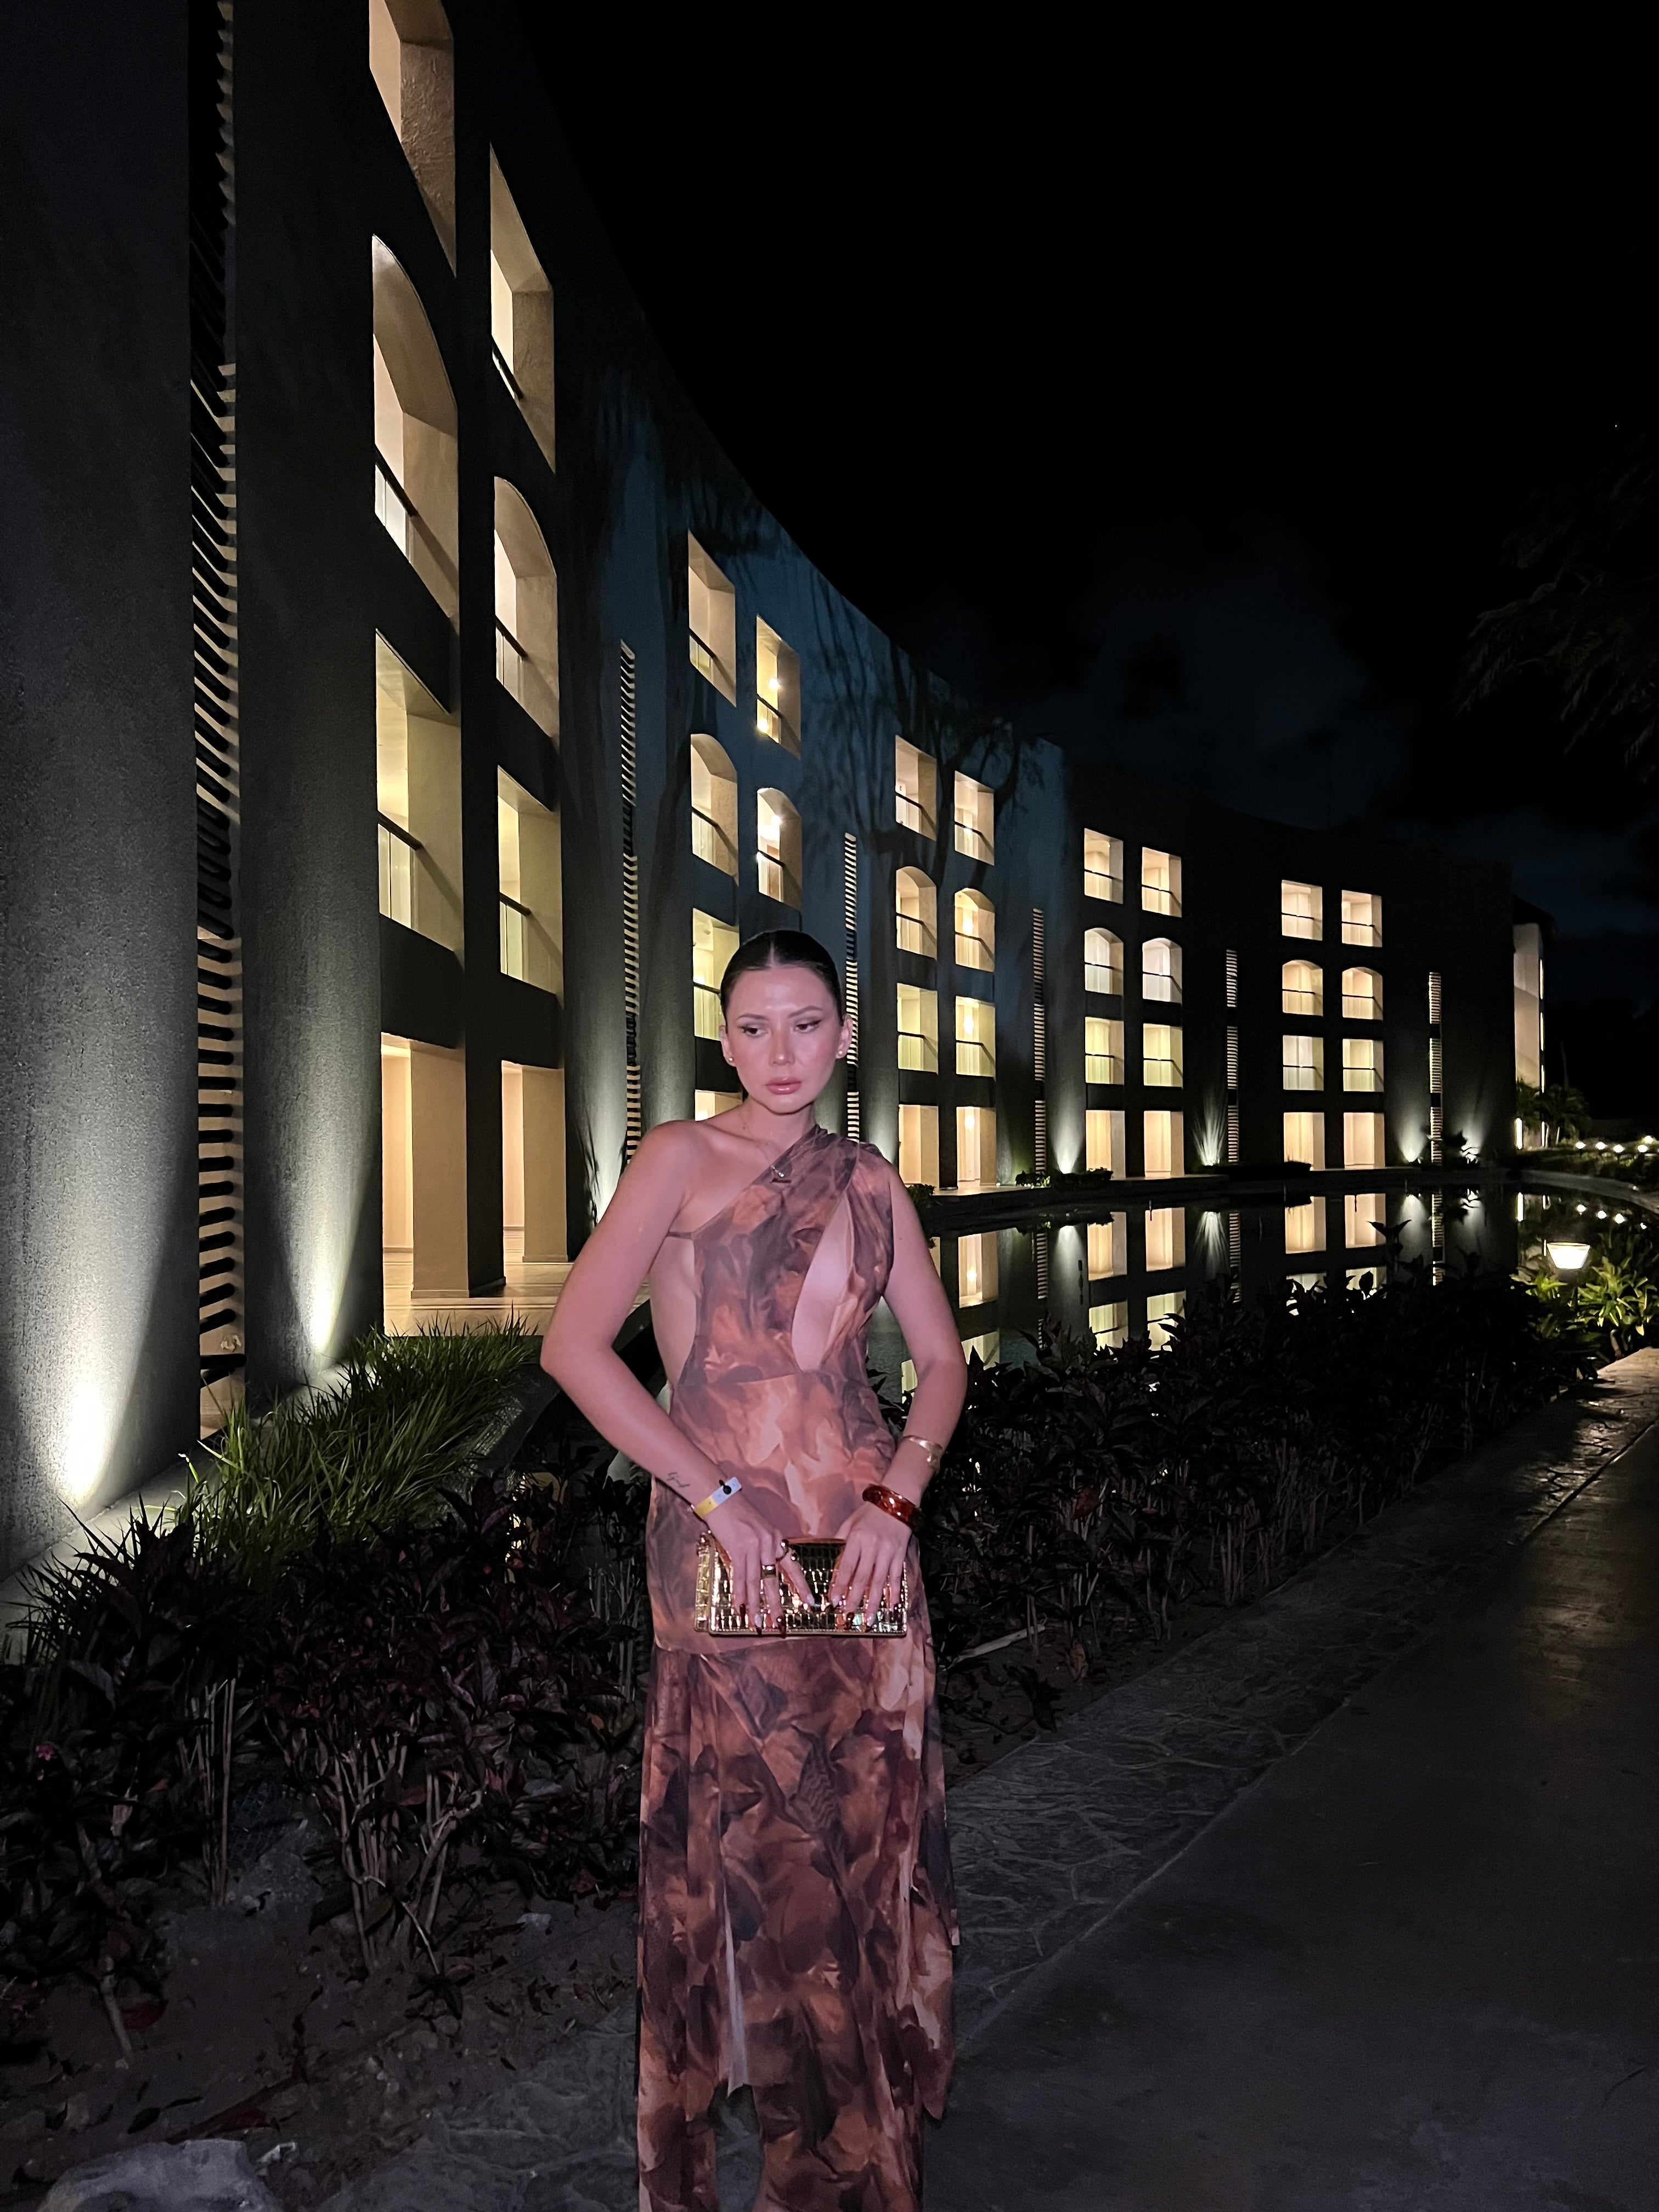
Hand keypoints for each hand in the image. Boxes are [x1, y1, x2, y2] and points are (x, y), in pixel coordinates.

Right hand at [705, 1493, 812, 1630]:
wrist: (721, 1498)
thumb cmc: (738, 1513)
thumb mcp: (759, 1528)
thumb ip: (764, 1547)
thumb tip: (764, 1569)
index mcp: (775, 1538)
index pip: (792, 1565)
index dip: (801, 1585)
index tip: (810, 1602)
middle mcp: (768, 1543)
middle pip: (774, 1579)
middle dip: (776, 1603)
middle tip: (780, 1623)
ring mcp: (754, 1546)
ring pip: (756, 1581)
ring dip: (756, 1604)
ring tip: (758, 1622)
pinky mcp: (738, 1549)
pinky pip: (740, 1577)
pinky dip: (740, 1594)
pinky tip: (740, 1607)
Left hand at [828, 1501, 912, 1620]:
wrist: (896, 1502)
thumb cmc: (869, 1513)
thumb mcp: (850, 1522)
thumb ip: (840, 1539)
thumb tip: (830, 1556)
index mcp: (856, 1539)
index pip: (847, 1566)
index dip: (840, 1584)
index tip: (833, 1601)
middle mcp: (872, 1547)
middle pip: (862, 1577)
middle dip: (854, 1598)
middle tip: (848, 1615)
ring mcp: (888, 1551)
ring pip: (879, 1580)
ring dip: (874, 1601)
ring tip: (868, 1619)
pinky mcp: (900, 1554)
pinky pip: (896, 1576)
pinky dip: (894, 1592)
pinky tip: (890, 1606)